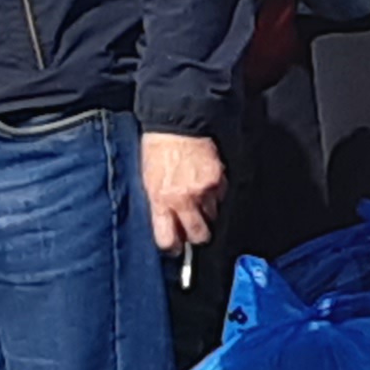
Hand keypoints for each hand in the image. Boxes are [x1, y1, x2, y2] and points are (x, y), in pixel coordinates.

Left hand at [140, 130, 225, 254]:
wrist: (176, 124)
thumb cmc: (157, 149)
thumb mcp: (148, 180)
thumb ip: (157, 204)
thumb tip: (165, 225)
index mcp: (160, 200)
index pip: (168, 239)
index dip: (173, 246)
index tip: (175, 246)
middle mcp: (183, 199)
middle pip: (199, 235)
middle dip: (197, 235)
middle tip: (193, 228)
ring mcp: (204, 191)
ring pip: (213, 217)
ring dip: (207, 213)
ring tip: (198, 199)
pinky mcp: (219, 180)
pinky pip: (222, 198)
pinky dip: (216, 195)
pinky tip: (206, 184)